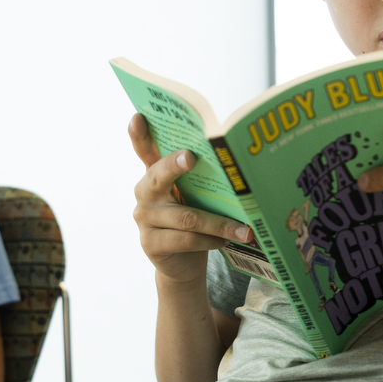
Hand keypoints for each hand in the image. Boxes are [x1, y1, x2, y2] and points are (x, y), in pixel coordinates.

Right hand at [129, 113, 251, 285]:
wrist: (182, 263)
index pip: (144, 150)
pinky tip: (227, 241)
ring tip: (243, 229)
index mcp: (154, 175)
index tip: (139, 117)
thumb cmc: (192, 220)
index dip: (140, 134)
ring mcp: (144, 220)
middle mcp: (144, 193)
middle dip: (174, 165)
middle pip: (159, 175)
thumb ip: (200, 180)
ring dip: (219, 223)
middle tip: (192, 158)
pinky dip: (211, 240)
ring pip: (185, 217)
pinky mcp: (151, 244)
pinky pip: (186, 239)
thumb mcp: (193, 197)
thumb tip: (232, 165)